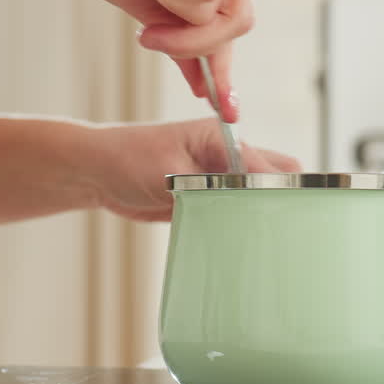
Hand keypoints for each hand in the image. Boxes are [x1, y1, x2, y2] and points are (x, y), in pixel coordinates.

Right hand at [55, 0, 252, 122]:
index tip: (224, 106)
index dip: (223, 62)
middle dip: (194, 43)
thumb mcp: (150, 11)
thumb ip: (182, 40)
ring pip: (221, 11)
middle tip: (148, 37)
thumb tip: (205, 87)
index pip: (231, 18)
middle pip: (238, 20)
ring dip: (173, 10)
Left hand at [93, 119, 300, 222]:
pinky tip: (242, 245)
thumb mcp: (171, 172)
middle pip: (270, 176)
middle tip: (281, 229)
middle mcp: (224, 157)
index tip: (286, 216)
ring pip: (252, 197)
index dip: (279, 189)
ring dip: (257, 216)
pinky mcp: (205, 200)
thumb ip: (211, 185)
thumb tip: (244, 203)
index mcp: (220, 138)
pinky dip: (237, 227)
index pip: (265, 163)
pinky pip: (231, 214)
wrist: (96, 173)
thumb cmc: (128, 159)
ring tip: (265, 242)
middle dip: (279, 199)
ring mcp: (216, 179)